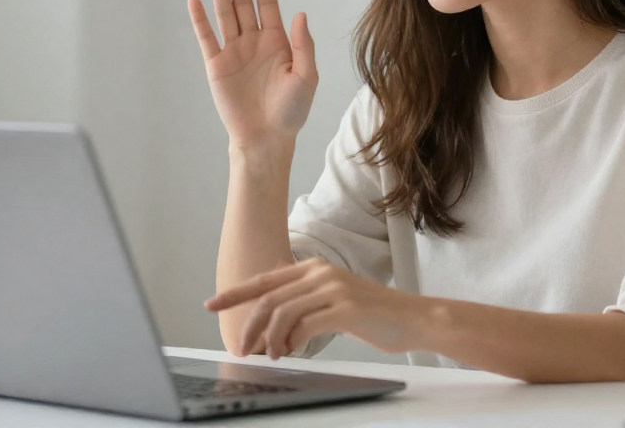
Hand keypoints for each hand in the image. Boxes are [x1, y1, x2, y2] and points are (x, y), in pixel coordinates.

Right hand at [187, 0, 317, 147]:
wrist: (266, 138)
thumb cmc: (291, 112)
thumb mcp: (306, 77)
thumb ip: (303, 45)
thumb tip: (299, 13)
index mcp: (277, 41)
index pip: (268, 3)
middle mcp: (254, 42)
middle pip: (244, 3)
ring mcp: (234, 52)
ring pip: (225, 14)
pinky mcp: (217, 66)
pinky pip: (207, 37)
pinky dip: (200, 19)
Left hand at [205, 258, 427, 357]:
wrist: (413, 318)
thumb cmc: (372, 314)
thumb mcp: (333, 299)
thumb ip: (304, 300)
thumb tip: (270, 317)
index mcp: (314, 268)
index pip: (264, 280)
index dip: (234, 293)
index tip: (211, 305)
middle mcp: (321, 273)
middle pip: (268, 299)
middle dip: (249, 327)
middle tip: (243, 349)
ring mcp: (333, 289)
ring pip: (281, 313)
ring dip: (269, 339)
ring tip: (270, 356)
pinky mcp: (345, 309)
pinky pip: (304, 326)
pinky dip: (290, 342)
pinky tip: (290, 352)